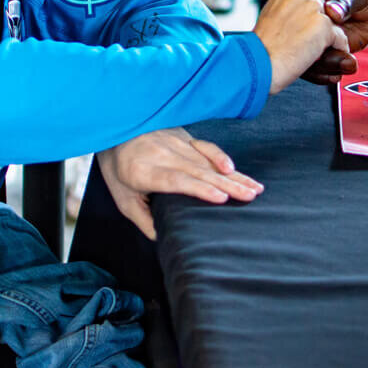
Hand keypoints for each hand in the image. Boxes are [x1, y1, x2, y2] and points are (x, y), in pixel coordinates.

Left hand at [97, 127, 262, 239]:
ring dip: (232, 175)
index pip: (177, 180)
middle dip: (228, 184)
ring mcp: (174, 143)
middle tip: (249, 196)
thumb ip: (143, 219)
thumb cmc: (118, 169)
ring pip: (207, 161)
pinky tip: (233, 168)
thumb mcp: (123, 199)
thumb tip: (163, 237)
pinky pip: (205, 147)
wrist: (114, 130)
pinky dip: (220, 157)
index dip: (201, 189)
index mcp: (144, 171)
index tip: (221, 198)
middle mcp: (162, 155)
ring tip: (253, 188)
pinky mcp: (182, 136)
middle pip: (199, 171)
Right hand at [252, 0, 348, 93]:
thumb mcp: (278, 10)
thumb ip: (300, 2)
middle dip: (322, 27)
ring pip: (336, 26)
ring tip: (304, 48)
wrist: (256, 64)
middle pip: (330, 9)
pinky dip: (334, 52)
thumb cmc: (265, 42)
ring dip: (327, 41)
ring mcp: (314, 7)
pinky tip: (313, 56)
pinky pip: (341, 40)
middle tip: (299, 39)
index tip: (297, 28)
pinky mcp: (324, 26)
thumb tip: (328, 7)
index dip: (312, 16)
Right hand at [300, 0, 367, 82]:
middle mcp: (310, 12)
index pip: (295, 9)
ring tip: (347, 63)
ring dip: (325, 64)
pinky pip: (321, 61)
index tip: (314, 37)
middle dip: (311, 52)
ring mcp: (319, 31)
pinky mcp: (329, 45)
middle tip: (331, 56)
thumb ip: (345, 1)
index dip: (298, 25)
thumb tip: (331, 11)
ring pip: (308, 53)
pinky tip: (343, 69)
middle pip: (298, 36)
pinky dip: (330, 69)